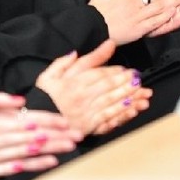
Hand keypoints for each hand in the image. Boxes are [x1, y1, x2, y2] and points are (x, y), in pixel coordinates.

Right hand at [0, 85, 81, 179]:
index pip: (20, 119)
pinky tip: (40, 166)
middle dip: (53, 137)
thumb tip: (11, 97)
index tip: (65, 121)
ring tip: (65, 150)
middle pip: (24, 138)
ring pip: (17, 154)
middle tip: (76, 137)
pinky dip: (22, 169)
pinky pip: (0, 170)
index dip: (44, 120)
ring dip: (43, 153)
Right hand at [35, 40, 152, 134]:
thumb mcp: (52, 74)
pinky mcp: (89, 129)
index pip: (99, 76)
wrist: (34, 124)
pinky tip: (134, 111)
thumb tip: (76, 51)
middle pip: (109, 90)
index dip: (116, 73)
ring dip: (131, 100)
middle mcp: (82, 100)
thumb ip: (65, 62)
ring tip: (145, 95)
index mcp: (73, 85)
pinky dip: (123, 116)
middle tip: (142, 81)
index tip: (129, 70)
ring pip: (112, 105)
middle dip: (128, 85)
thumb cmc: (45, 97)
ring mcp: (86, 116)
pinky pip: (109, 121)